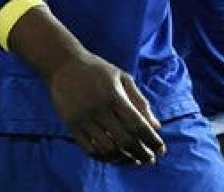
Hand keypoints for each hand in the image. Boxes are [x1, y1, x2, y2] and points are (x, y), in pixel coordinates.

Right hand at [46, 50, 165, 164]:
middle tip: (150, 160)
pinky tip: (113, 157)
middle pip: (125, 140)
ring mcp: (83, 118)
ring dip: (124, 158)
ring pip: (107, 149)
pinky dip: (104, 157)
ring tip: (133, 160)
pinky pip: (89, 149)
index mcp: (114, 95)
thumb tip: (157, 127)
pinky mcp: (70, 124)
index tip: (161, 150)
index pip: (138, 125)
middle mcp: (98, 108)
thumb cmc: (97, 70)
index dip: (152, 141)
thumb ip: (140, 101)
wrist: (62, 64)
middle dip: (142, 154)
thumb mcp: (122, 78)